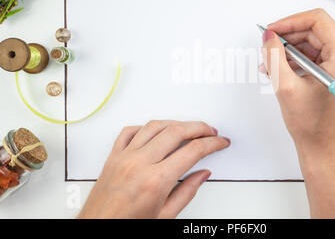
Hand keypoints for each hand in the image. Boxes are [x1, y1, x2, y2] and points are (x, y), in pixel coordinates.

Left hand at [77, 120, 229, 218]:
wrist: (97, 228)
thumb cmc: (127, 226)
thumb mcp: (164, 216)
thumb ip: (187, 192)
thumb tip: (202, 174)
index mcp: (155, 181)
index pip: (193, 151)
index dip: (212, 144)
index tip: (220, 142)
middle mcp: (139, 164)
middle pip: (177, 131)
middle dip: (199, 127)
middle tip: (210, 132)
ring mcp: (124, 157)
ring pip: (155, 126)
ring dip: (176, 123)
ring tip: (188, 127)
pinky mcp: (113, 156)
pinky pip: (130, 131)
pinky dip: (146, 127)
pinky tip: (156, 130)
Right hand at [261, 8, 334, 156]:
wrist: (321, 148)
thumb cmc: (311, 124)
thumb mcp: (286, 86)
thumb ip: (274, 55)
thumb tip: (268, 35)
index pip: (318, 20)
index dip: (291, 21)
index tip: (272, 31)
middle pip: (315, 30)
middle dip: (288, 37)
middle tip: (268, 47)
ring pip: (312, 43)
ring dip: (289, 50)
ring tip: (271, 64)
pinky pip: (314, 56)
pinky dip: (295, 60)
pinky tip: (279, 71)